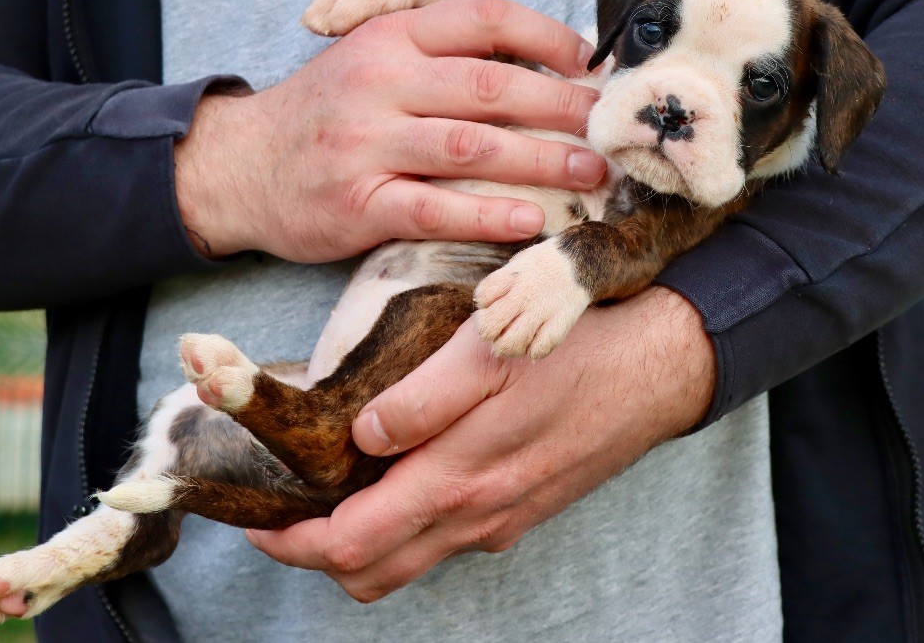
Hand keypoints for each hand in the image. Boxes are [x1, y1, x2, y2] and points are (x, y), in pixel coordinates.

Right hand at [174, 0, 602, 259]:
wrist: (241, 167)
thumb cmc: (323, 115)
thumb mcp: (368, 61)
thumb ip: (434, 55)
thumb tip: (531, 66)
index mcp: (388, 38)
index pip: (482, 20)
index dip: (546, 37)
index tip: (589, 63)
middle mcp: (379, 82)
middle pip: (490, 86)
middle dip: (562, 106)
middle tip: (608, 126)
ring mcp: (365, 143)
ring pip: (470, 146)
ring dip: (540, 160)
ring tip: (590, 173)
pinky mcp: (356, 202)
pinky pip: (434, 207)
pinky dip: (487, 214)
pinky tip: (528, 221)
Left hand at [246, 286, 715, 601]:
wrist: (662, 369)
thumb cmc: (577, 352)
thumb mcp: (494, 353)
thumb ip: (422, 401)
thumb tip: (361, 437)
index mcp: (460, 482)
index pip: (352, 546)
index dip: (294, 542)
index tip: (261, 520)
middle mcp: (478, 518)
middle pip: (372, 571)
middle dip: (318, 552)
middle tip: (288, 509)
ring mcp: (503, 520)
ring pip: (411, 559)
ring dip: (363, 539)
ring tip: (339, 489)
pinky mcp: (522, 508)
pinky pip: (448, 537)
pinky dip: (408, 523)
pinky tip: (406, 472)